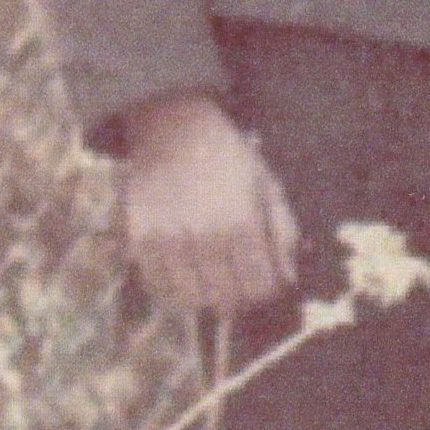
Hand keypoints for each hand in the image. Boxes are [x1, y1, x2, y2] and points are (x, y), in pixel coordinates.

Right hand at [117, 92, 303, 322]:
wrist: (173, 130)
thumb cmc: (228, 159)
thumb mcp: (269, 187)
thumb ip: (283, 234)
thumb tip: (289, 278)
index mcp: (243, 223)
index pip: (260, 286)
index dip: (267, 293)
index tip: (266, 284)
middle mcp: (205, 236)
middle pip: (226, 298)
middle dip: (240, 299)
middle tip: (240, 285)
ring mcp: (169, 240)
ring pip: (192, 298)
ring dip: (207, 297)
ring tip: (214, 281)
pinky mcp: (140, 239)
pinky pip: (157, 286)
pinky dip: (174, 291)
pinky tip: (186, 276)